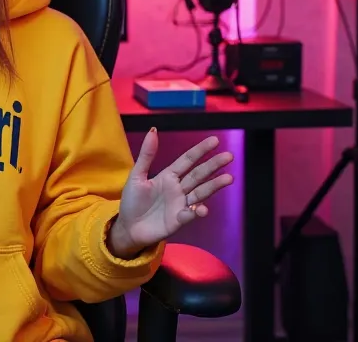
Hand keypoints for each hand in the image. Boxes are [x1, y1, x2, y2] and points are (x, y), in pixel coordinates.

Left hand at [109, 129, 233, 257]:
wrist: (128, 227)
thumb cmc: (132, 201)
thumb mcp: (137, 176)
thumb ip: (146, 155)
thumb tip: (153, 130)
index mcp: (169, 176)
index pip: (187, 160)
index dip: (200, 150)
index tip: (215, 140)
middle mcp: (178, 188)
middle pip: (198, 174)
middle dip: (213, 165)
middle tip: (229, 156)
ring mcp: (181, 204)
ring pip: (201, 192)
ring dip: (214, 186)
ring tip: (229, 178)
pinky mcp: (179, 220)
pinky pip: (190, 214)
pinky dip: (196, 211)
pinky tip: (202, 209)